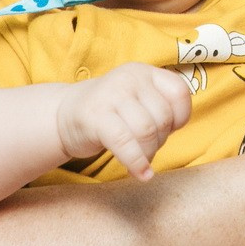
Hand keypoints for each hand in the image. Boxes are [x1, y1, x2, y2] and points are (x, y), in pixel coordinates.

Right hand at [54, 64, 191, 180]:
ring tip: (140, 160)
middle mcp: (129, 78)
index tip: (168, 130)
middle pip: (162, 117)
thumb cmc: (111, 113)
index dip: (181, 117)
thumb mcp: (138, 100)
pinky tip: (141, 174)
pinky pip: (125, 143)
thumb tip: (177, 127)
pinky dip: (137, 163)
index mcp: (144, 72)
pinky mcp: (95, 116)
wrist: (64, 115)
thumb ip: (160, 107)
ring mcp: (111, 95)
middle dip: (160, 141)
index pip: (179, 92)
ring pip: (147, 131)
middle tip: (147, 148)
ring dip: (148, 154)